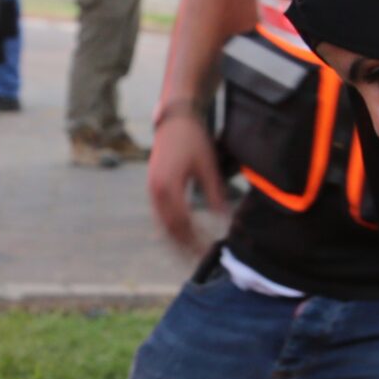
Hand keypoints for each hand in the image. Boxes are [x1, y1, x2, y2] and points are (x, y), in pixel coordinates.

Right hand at [146, 108, 226, 251]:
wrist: (174, 118)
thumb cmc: (193, 138)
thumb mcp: (208, 166)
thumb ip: (215, 194)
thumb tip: (226, 220)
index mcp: (168, 187)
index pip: (183, 223)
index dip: (196, 239)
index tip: (210, 251)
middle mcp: (156, 192)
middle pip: (170, 230)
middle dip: (184, 248)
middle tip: (201, 261)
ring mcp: (152, 191)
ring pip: (162, 226)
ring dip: (175, 244)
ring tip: (189, 258)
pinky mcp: (154, 189)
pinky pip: (160, 217)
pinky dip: (170, 232)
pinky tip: (180, 240)